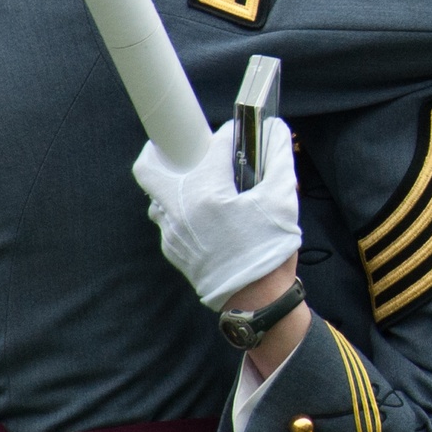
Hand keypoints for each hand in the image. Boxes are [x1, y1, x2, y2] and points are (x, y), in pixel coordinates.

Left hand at [133, 117, 301, 309]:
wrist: (257, 301)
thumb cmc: (271, 249)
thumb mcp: (283, 200)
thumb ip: (280, 159)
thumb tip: (277, 130)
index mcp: (207, 191)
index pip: (208, 146)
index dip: (223, 136)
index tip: (233, 136)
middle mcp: (180, 209)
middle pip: (149, 167)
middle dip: (162, 151)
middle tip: (184, 151)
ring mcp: (171, 232)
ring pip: (156, 196)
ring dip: (172, 186)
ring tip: (198, 187)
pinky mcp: (172, 249)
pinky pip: (167, 221)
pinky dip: (180, 212)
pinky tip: (203, 216)